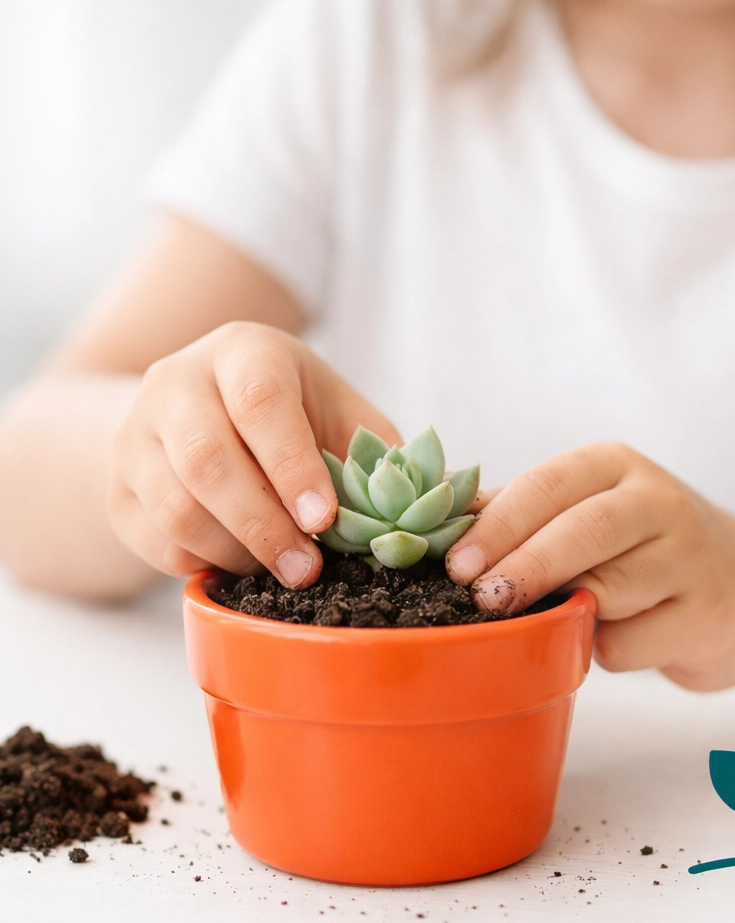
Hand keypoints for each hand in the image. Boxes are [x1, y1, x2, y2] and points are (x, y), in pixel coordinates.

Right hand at [108, 321, 398, 587]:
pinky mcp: (118, 487)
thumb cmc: (295, 413)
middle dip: (264, 525)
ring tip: (283, 570)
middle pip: (206, 459)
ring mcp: (136, 434)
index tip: (325, 519)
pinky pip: (153, 539)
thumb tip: (428, 508)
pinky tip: (244, 562)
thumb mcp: (341, 412)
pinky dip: (202, 563)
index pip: (260, 404)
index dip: (293, 467)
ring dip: (236, 551)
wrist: (206, 409)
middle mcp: (176, 382)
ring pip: (175, 506)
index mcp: (242, 352)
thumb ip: (378, 453)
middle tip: (308, 567)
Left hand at [445, 443, 734, 689]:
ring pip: (604, 593)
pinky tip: (623, 635)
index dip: (495, 525)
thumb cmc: (644, 550)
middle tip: (478, 598)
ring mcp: (689, 557)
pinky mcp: (706, 614)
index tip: (454, 564)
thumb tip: (438, 528)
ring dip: (567, 616)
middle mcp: (658, 501)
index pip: (547, 485)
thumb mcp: (592, 511)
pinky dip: (605, 652)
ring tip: (561, 616)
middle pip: (581, 531)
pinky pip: (627, 646)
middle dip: (522, 566)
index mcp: (615, 466)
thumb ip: (524, 515)